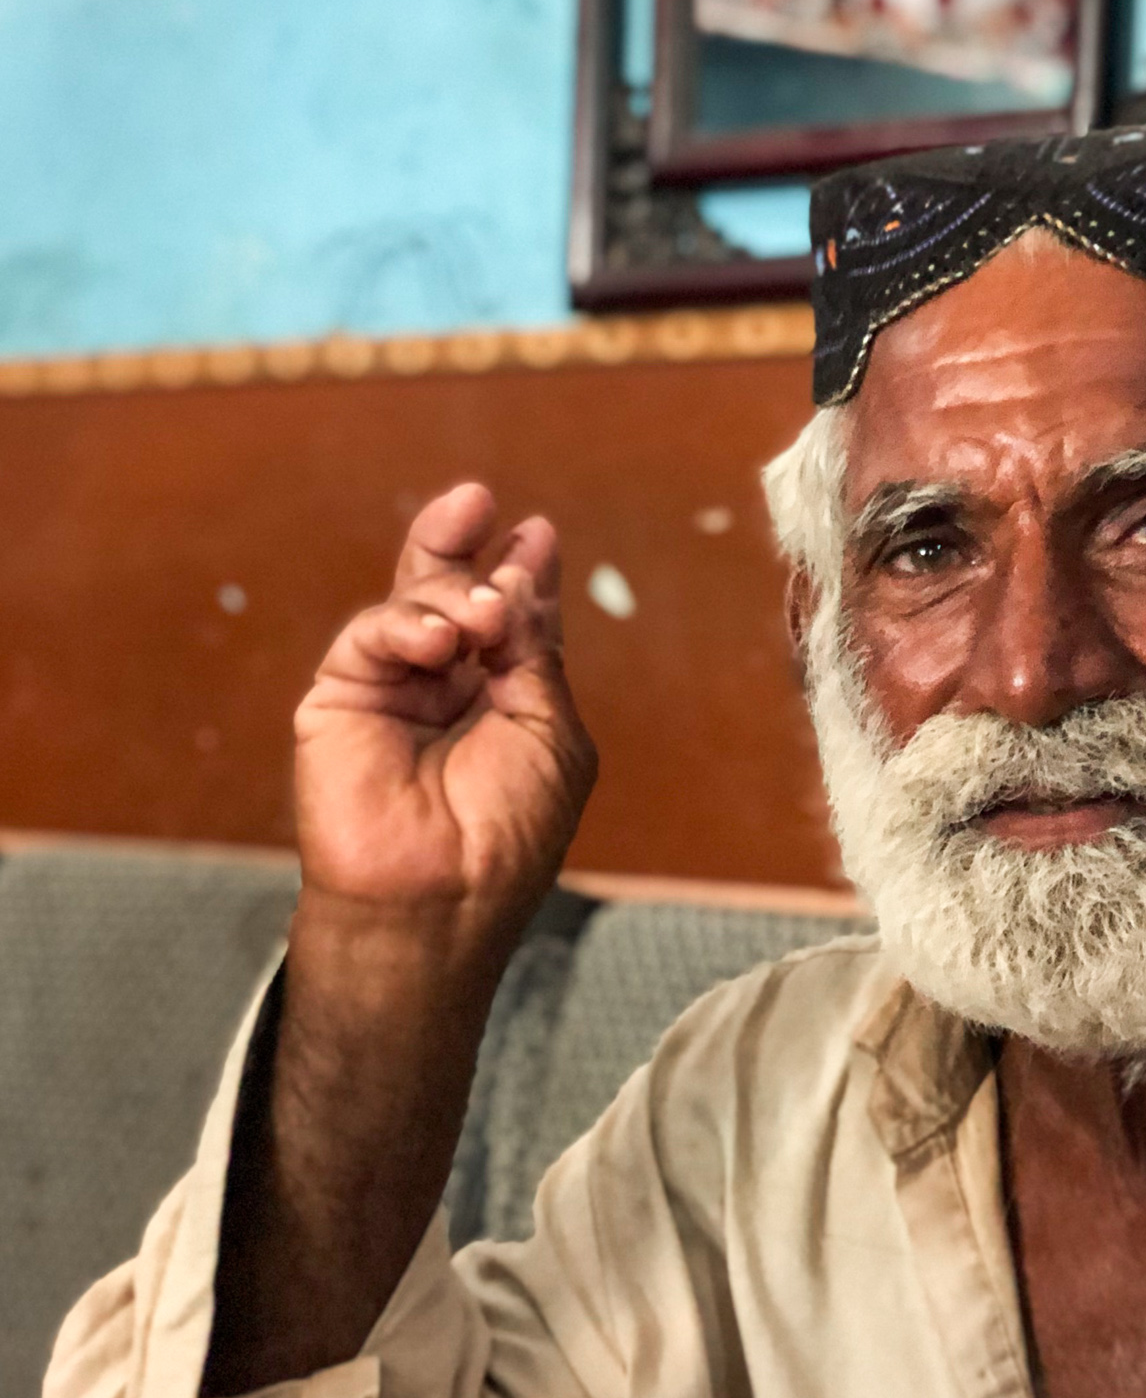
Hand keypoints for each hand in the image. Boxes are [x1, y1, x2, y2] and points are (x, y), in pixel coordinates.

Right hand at [294, 483, 596, 948]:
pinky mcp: (341, 697)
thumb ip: (535, 654)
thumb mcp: (551, 734)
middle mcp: (449, 692)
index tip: (536, 534)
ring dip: (453, 593)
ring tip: (483, 617)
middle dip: (464, 546)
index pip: (513, 624)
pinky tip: (440, 641)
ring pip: (412, 603)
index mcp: (507, 704)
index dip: (523, 575)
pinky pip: (373, 634)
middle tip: (480, 502)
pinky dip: (408, 625)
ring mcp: (393, 692)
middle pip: (451, 595)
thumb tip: (514, 579)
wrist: (439, 895)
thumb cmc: (508, 832)